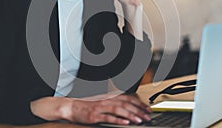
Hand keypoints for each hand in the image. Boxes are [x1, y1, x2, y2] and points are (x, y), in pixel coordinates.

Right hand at [30, 94, 151, 124]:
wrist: (72, 107)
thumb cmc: (88, 107)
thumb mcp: (103, 103)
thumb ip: (115, 105)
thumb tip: (129, 109)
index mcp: (110, 98)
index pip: (128, 98)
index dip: (139, 103)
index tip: (148, 109)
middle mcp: (107, 101)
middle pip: (126, 104)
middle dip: (138, 110)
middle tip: (147, 116)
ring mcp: (101, 108)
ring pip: (119, 110)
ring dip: (130, 115)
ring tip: (139, 120)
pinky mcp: (95, 116)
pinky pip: (108, 118)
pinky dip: (118, 121)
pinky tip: (125, 123)